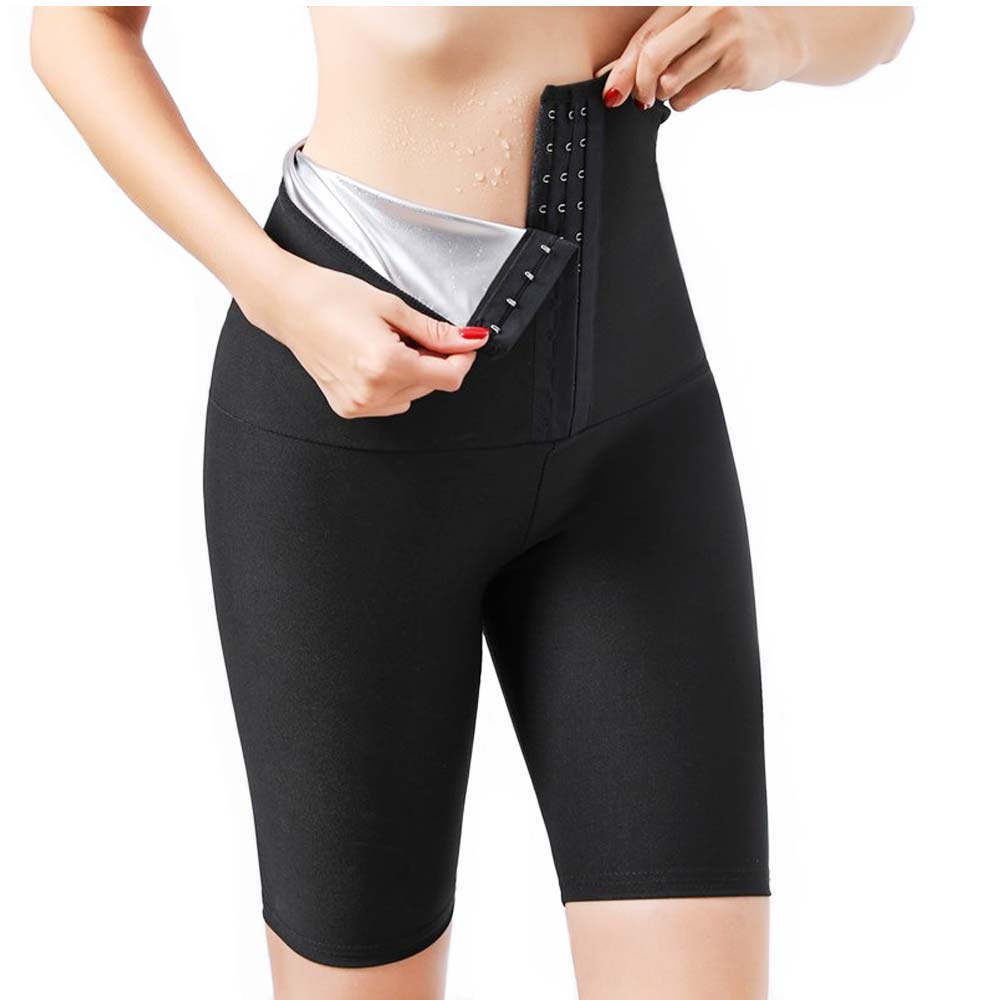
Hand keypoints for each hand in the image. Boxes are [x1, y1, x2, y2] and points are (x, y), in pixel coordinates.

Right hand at [241, 251, 488, 418]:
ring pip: (412, 397)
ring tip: (387, 343)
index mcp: (386, 365)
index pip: (448, 378)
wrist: (288, 304)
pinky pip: (390, 403)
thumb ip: (435, 331)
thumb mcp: (392, 307)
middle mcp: (372, 392)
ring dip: (413, 373)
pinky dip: (393, 384)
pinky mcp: (348, 408)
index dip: (463, 359)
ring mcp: (359, 404)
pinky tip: (374, 359)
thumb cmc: (330, 298)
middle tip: (413, 333)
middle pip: (431, 386)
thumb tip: (468, 340)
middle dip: (433, 361)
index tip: (465, 344)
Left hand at [598, 7, 805, 112]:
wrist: (784, 35)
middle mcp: (708, 8)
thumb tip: (614, 83)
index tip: (611, 93)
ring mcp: (726, 35)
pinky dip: (684, 101)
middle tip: (642, 100)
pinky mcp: (737, 64)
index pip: (646, 35)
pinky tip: (699, 88)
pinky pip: (689, 97)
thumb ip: (658, 44)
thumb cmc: (727, 32)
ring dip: (667, 94)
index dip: (622, 69)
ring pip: (671, 82)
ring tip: (682, 84)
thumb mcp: (692, 25)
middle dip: (640, 86)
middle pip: (653, 57)